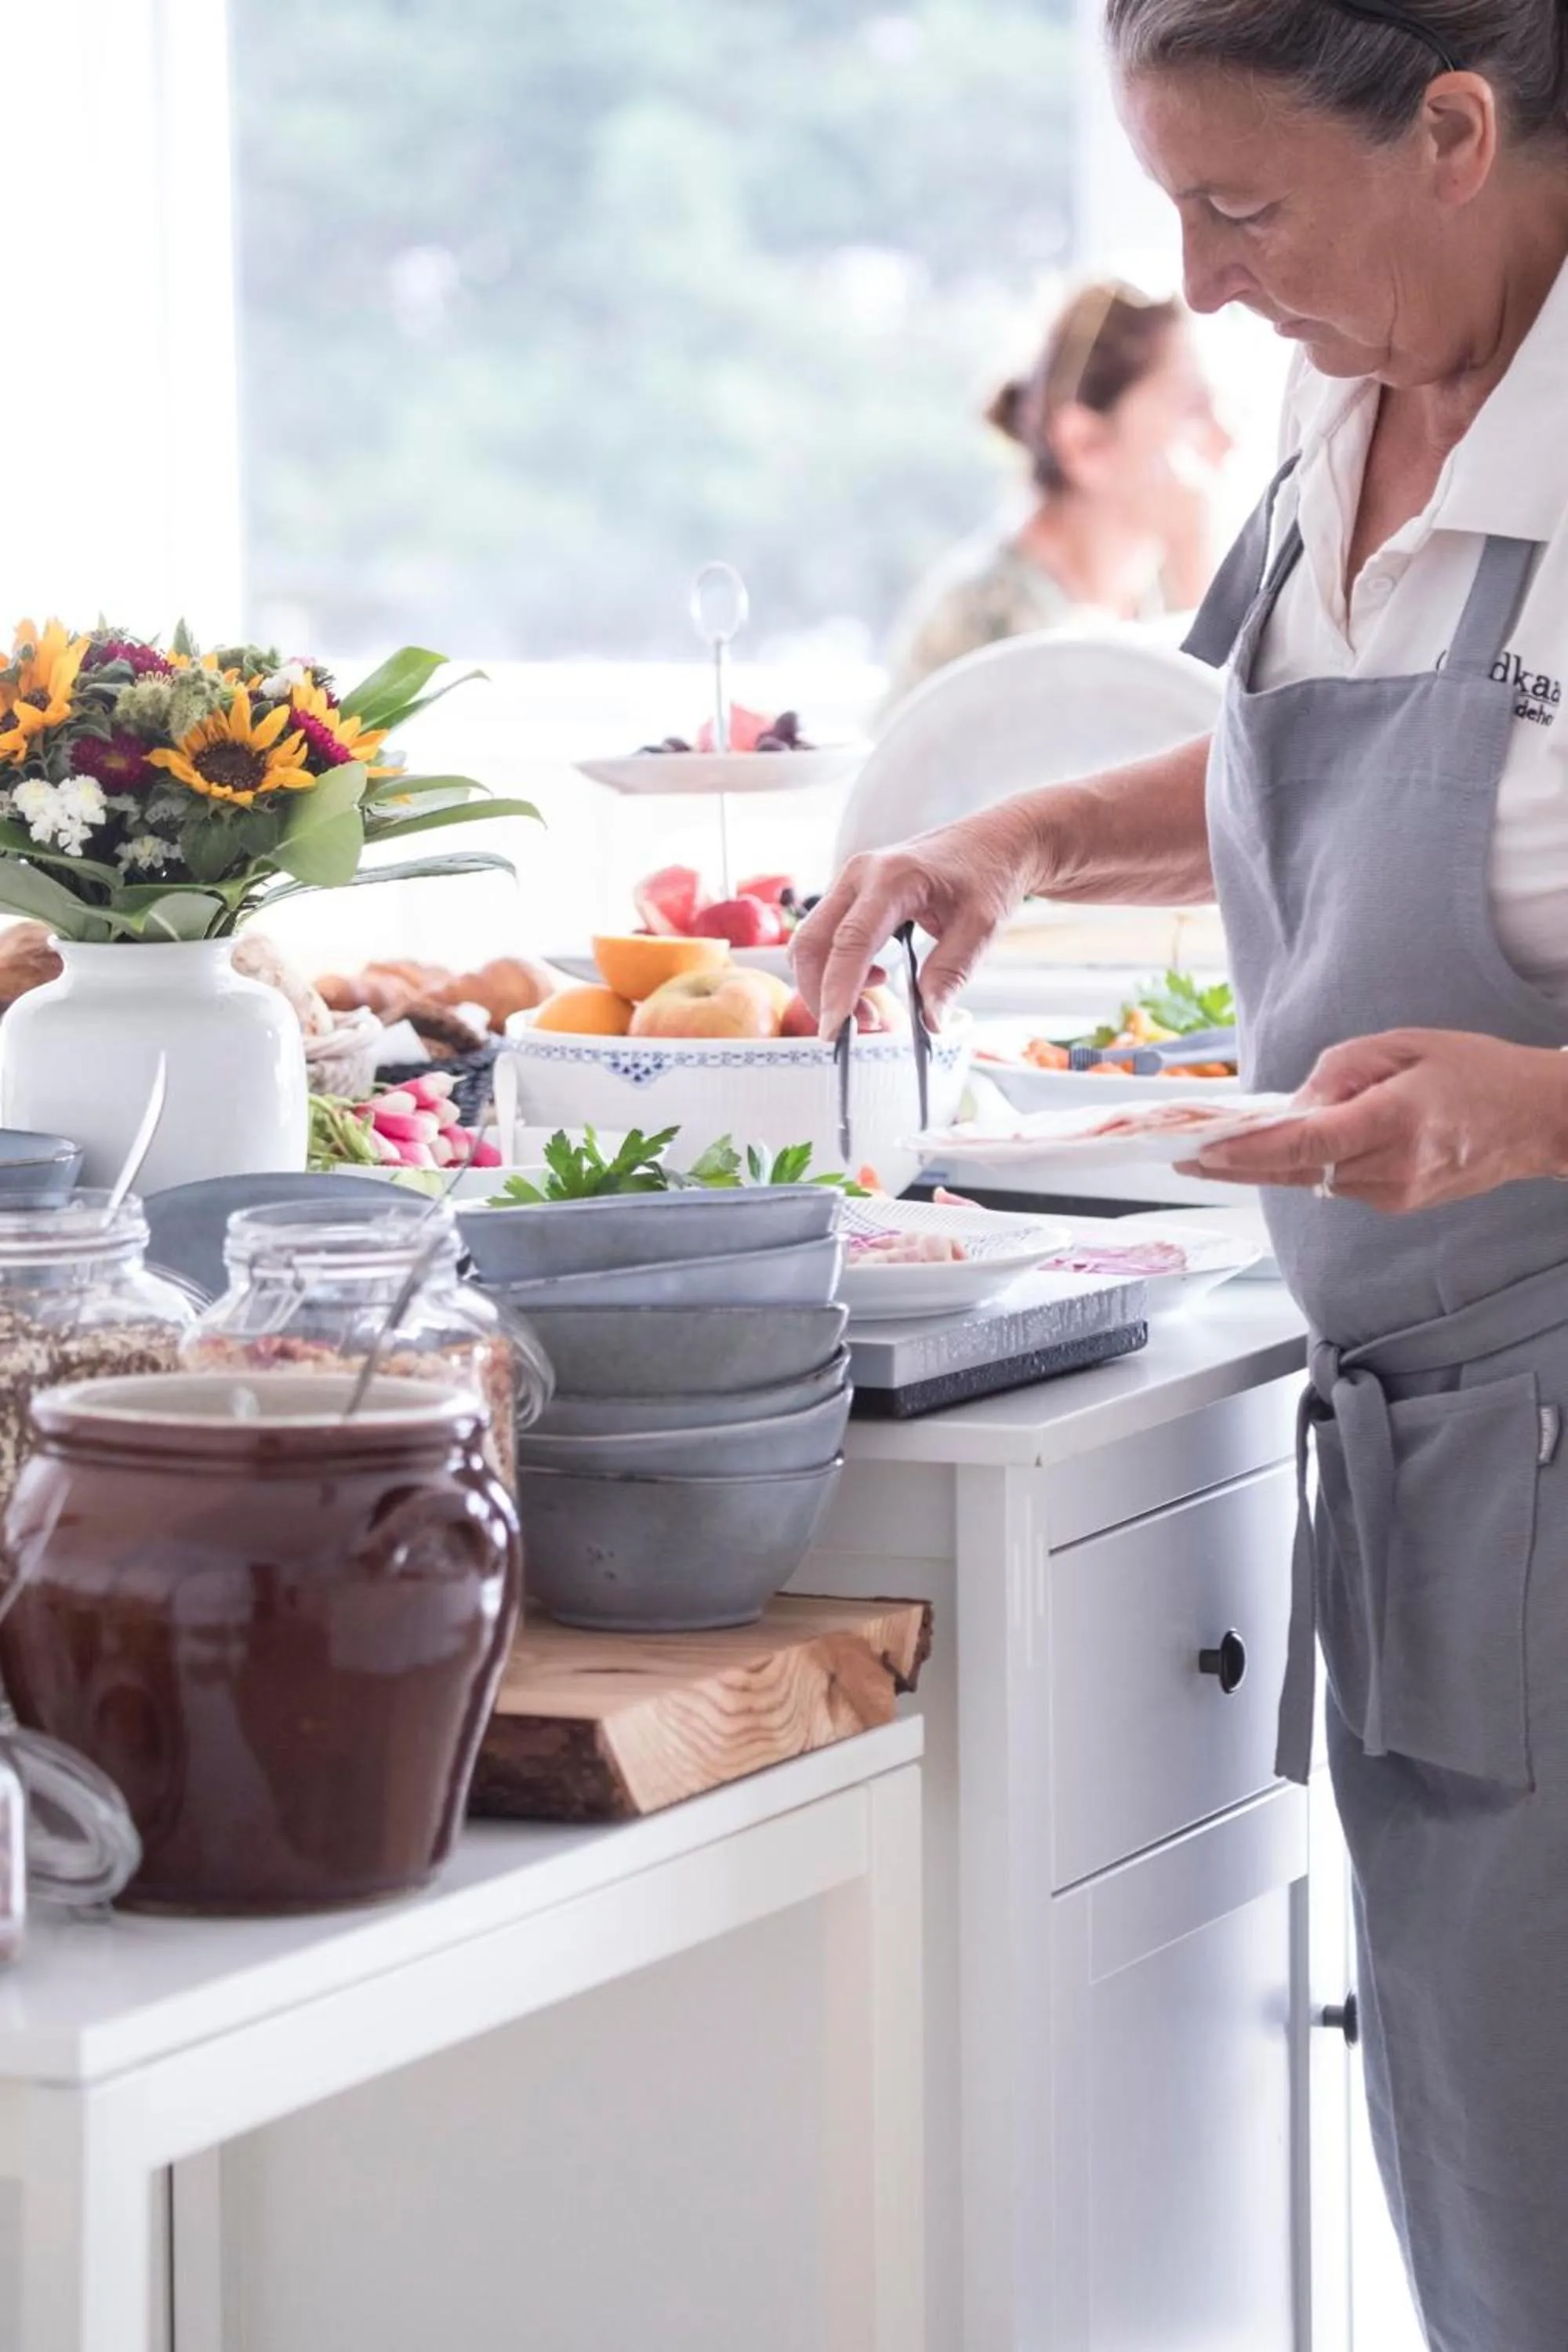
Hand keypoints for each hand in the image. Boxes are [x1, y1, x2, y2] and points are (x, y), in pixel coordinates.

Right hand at [792, 802, 1039, 1037]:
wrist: (994, 841)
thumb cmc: (989, 873)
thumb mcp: (982, 926)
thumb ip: (951, 973)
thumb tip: (930, 1023)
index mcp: (893, 877)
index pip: (850, 941)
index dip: (837, 989)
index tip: (833, 1032)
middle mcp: (860, 875)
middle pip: (812, 943)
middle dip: (821, 994)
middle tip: (856, 1030)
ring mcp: (851, 882)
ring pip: (811, 942)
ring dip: (828, 984)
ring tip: (870, 1012)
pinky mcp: (852, 894)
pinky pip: (826, 937)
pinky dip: (837, 969)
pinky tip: (875, 979)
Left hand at [1184, 1029, 1567, 1210]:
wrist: (1535, 1120)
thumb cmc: (1476, 1073)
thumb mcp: (1406, 1046)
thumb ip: (1342, 1068)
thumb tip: (1294, 1100)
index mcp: (1393, 1120)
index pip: (1303, 1143)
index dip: (1246, 1151)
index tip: (1202, 1151)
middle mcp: (1392, 1166)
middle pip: (1295, 1169)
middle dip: (1238, 1163)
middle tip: (1186, 1157)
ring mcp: (1395, 1193)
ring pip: (1313, 1178)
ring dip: (1278, 1161)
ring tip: (1239, 1143)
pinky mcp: (1398, 1204)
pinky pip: (1339, 1182)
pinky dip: (1317, 1163)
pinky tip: (1310, 1144)